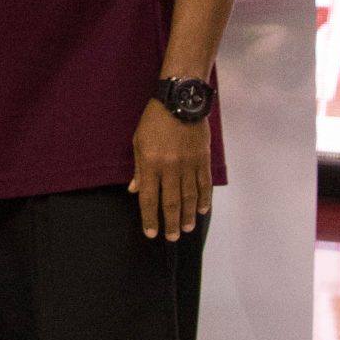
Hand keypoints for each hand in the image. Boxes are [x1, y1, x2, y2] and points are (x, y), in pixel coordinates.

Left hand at [129, 100, 212, 241]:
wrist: (180, 101)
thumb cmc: (154, 120)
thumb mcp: (138, 141)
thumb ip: (138, 169)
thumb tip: (135, 191)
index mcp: (151, 164)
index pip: (150, 198)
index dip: (150, 218)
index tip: (151, 233)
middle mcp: (170, 168)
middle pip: (171, 202)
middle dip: (171, 222)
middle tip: (172, 238)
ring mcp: (189, 165)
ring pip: (189, 197)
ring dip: (189, 215)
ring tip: (187, 228)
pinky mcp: (202, 159)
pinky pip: (204, 184)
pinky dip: (204, 199)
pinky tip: (202, 210)